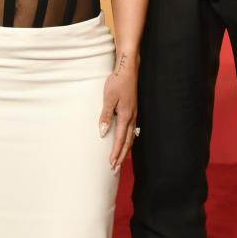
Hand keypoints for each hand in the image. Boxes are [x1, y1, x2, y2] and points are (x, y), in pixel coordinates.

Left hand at [99, 52, 138, 170]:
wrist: (128, 69)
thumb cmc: (117, 82)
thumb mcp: (108, 98)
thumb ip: (106, 116)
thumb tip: (103, 132)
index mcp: (125, 116)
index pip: (120, 140)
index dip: (115, 153)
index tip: (111, 164)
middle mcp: (131, 117)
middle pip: (128, 142)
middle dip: (121, 156)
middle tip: (115, 168)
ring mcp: (134, 114)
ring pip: (131, 137)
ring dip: (125, 149)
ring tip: (120, 159)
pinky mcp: (133, 110)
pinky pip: (131, 130)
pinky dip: (128, 140)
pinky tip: (126, 142)